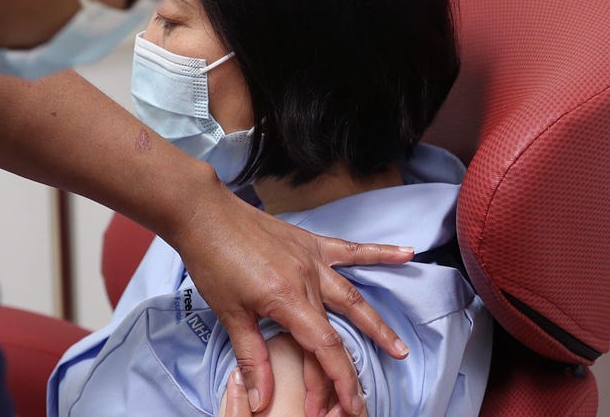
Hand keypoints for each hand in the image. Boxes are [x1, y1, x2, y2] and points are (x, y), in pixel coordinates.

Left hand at [165, 188, 410, 414]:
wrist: (203, 213)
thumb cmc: (212, 260)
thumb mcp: (229, 313)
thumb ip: (252, 357)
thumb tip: (261, 398)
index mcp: (288, 299)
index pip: (324, 348)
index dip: (338, 382)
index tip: (348, 407)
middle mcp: (307, 279)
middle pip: (337, 332)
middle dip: (348, 370)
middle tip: (360, 399)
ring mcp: (311, 259)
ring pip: (352, 297)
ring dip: (377, 325)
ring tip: (399, 349)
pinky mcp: (309, 242)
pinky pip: (349, 250)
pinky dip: (379, 252)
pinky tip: (406, 253)